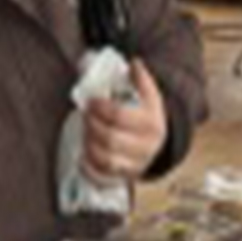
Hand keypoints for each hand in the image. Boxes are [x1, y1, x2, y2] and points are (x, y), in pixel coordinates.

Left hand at [83, 59, 167, 184]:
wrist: (158, 144)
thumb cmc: (147, 116)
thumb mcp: (149, 96)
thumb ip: (141, 79)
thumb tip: (135, 62)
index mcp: (152, 125)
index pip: (120, 116)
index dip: (101, 108)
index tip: (91, 102)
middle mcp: (146, 148)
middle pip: (111, 139)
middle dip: (92, 125)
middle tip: (85, 116)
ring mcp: (136, 165)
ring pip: (106, 160)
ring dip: (89, 145)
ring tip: (85, 133)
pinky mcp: (125, 178)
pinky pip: (103, 178)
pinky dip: (90, 169)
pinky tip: (83, 156)